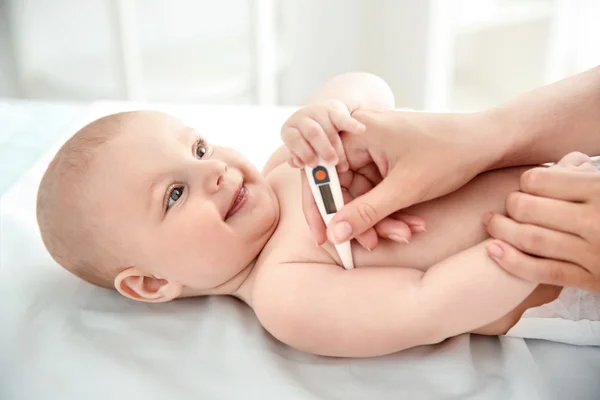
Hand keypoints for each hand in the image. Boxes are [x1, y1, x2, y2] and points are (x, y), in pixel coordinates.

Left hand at [280, 99, 365, 171]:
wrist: (321, 118)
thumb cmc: (309, 142)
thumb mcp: (300, 150)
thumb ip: (297, 158)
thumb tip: (298, 163)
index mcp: (290, 130)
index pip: (293, 139)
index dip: (303, 152)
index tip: (314, 165)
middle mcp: (302, 118)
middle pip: (313, 132)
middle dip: (323, 149)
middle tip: (332, 163)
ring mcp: (318, 111)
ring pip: (328, 128)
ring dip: (337, 147)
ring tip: (343, 165)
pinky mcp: (334, 109)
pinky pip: (343, 117)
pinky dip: (352, 124)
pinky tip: (360, 130)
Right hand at [303, 108, 492, 246]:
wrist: (488, 141)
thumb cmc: (449, 154)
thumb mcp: (405, 189)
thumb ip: (365, 213)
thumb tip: (335, 233)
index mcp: (358, 133)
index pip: (323, 174)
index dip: (322, 208)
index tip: (324, 237)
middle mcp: (361, 136)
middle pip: (343, 186)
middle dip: (360, 218)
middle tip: (372, 244)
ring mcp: (376, 147)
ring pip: (363, 192)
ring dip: (381, 217)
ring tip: (405, 234)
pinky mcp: (389, 157)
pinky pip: (379, 189)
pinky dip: (392, 208)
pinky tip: (412, 224)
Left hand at [484, 152, 599, 291]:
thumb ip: (588, 174)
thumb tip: (566, 162)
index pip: (542, 181)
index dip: (528, 181)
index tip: (527, 183)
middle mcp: (596, 222)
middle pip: (529, 209)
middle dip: (511, 204)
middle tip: (507, 203)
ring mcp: (593, 254)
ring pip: (532, 240)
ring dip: (502, 230)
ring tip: (490, 222)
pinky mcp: (593, 281)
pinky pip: (544, 272)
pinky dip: (514, 262)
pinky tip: (494, 250)